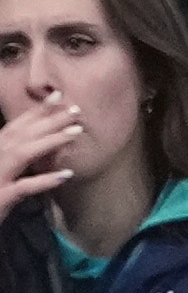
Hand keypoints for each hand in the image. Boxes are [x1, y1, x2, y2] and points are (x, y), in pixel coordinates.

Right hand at [0, 94, 82, 222]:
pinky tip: (65, 175)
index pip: (17, 127)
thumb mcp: (1, 172)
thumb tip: (36, 146)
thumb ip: (13, 159)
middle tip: (75, 110)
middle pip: (23, 134)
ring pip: (24, 153)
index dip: (37, 111)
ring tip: (75, 134)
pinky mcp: (2, 196)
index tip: (58, 97)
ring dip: (49, 141)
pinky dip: (44, 180)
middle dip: (49, 120)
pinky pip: (24, 187)